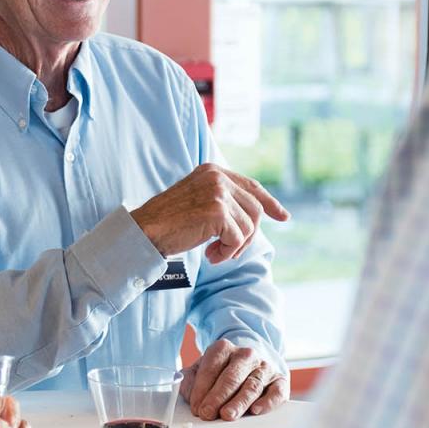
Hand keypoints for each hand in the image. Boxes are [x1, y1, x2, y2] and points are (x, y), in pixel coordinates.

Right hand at [130, 164, 289, 263]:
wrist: (145, 231)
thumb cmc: (168, 222)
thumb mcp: (197, 201)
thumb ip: (222, 201)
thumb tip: (255, 216)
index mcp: (212, 171)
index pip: (251, 186)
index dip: (270, 202)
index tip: (283, 216)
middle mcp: (217, 177)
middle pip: (255, 209)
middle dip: (248, 235)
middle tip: (229, 251)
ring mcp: (218, 193)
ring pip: (249, 225)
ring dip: (236, 246)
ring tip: (215, 254)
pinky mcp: (217, 211)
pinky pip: (238, 237)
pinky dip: (228, 251)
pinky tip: (211, 256)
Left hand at [179, 339, 287, 420]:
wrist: (251, 364)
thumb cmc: (221, 371)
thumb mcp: (201, 370)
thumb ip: (190, 380)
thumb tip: (189, 395)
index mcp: (223, 348)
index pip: (211, 367)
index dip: (202, 388)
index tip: (196, 406)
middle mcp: (246, 355)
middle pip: (231, 377)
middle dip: (218, 397)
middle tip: (207, 413)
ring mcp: (264, 367)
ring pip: (252, 386)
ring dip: (238, 402)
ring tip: (227, 415)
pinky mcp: (280, 381)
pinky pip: (276, 392)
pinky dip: (267, 402)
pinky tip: (256, 410)